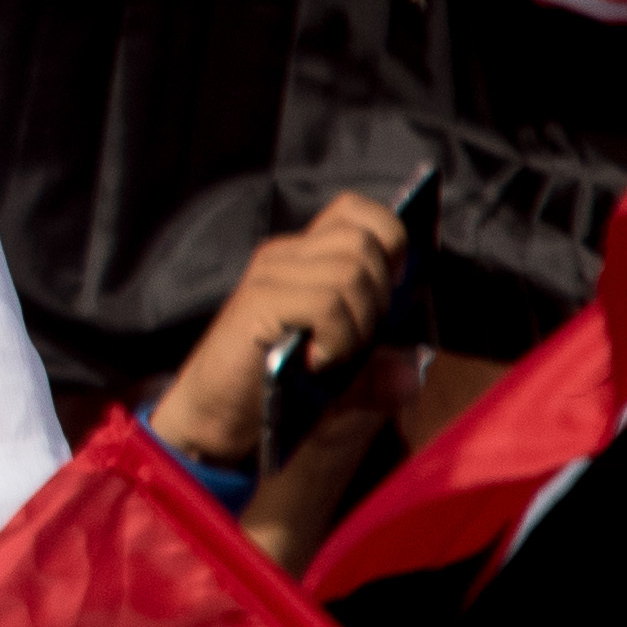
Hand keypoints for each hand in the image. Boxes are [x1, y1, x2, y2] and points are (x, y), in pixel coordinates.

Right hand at [148, 192, 414, 468]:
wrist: (214, 416)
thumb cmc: (274, 388)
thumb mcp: (340, 379)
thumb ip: (376, 372)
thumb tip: (413, 376)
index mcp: (304, 256)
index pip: (355, 210)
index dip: (387, 240)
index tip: (389, 289)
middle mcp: (285, 255)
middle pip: (362, 242)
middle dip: (378, 296)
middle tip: (354, 339)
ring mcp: (269, 276)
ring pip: (350, 273)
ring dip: (357, 326)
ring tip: (332, 355)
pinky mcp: (258, 303)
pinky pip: (327, 304)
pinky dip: (337, 340)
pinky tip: (316, 362)